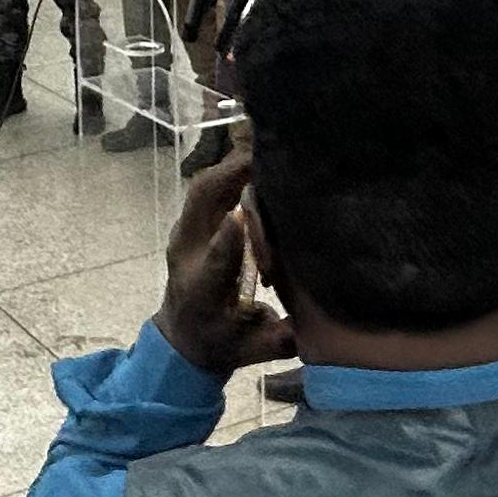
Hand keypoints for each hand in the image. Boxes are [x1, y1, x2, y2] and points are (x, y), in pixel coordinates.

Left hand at [157, 143, 292, 379]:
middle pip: (199, 207)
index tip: (240, 218)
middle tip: (268, 157)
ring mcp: (185, 235)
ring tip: (265, 146)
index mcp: (204, 293)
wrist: (180, 340)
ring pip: (201, 189)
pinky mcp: (190, 223)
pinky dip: (229, 169)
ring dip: (230, 166)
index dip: (227, 243)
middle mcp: (188, 258)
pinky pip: (206, 187)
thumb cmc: (223, 344)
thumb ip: (281, 339)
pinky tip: (256, 155)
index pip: (215, 265)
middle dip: (229, 177)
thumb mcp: (253, 350)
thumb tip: (317, 329)